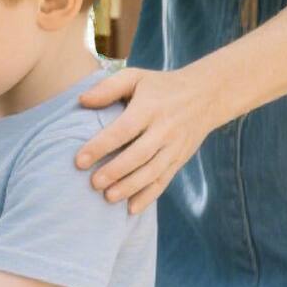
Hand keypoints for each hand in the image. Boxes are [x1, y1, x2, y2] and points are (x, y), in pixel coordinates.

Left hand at [74, 64, 221, 213]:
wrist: (207, 94)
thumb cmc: (161, 86)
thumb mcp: (136, 77)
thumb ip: (108, 87)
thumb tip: (81, 100)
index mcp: (150, 108)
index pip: (123, 130)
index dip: (101, 146)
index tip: (79, 161)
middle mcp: (165, 129)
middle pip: (139, 155)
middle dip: (116, 171)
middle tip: (93, 184)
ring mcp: (175, 146)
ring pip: (152, 171)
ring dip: (131, 187)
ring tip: (108, 198)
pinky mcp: (180, 159)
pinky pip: (164, 180)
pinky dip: (149, 196)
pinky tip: (131, 209)